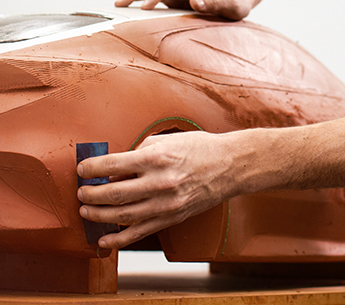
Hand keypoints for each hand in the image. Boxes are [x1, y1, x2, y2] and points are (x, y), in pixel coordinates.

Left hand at [77, 132, 237, 248]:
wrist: (229, 166)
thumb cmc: (200, 148)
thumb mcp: (168, 139)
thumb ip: (141, 150)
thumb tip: (118, 165)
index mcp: (157, 157)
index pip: (114, 164)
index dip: (92, 168)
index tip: (82, 169)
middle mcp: (159, 182)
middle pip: (114, 193)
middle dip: (91, 194)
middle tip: (81, 192)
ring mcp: (165, 203)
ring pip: (122, 215)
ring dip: (99, 215)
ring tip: (86, 211)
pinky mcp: (171, 218)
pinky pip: (139, 233)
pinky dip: (118, 239)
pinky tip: (103, 239)